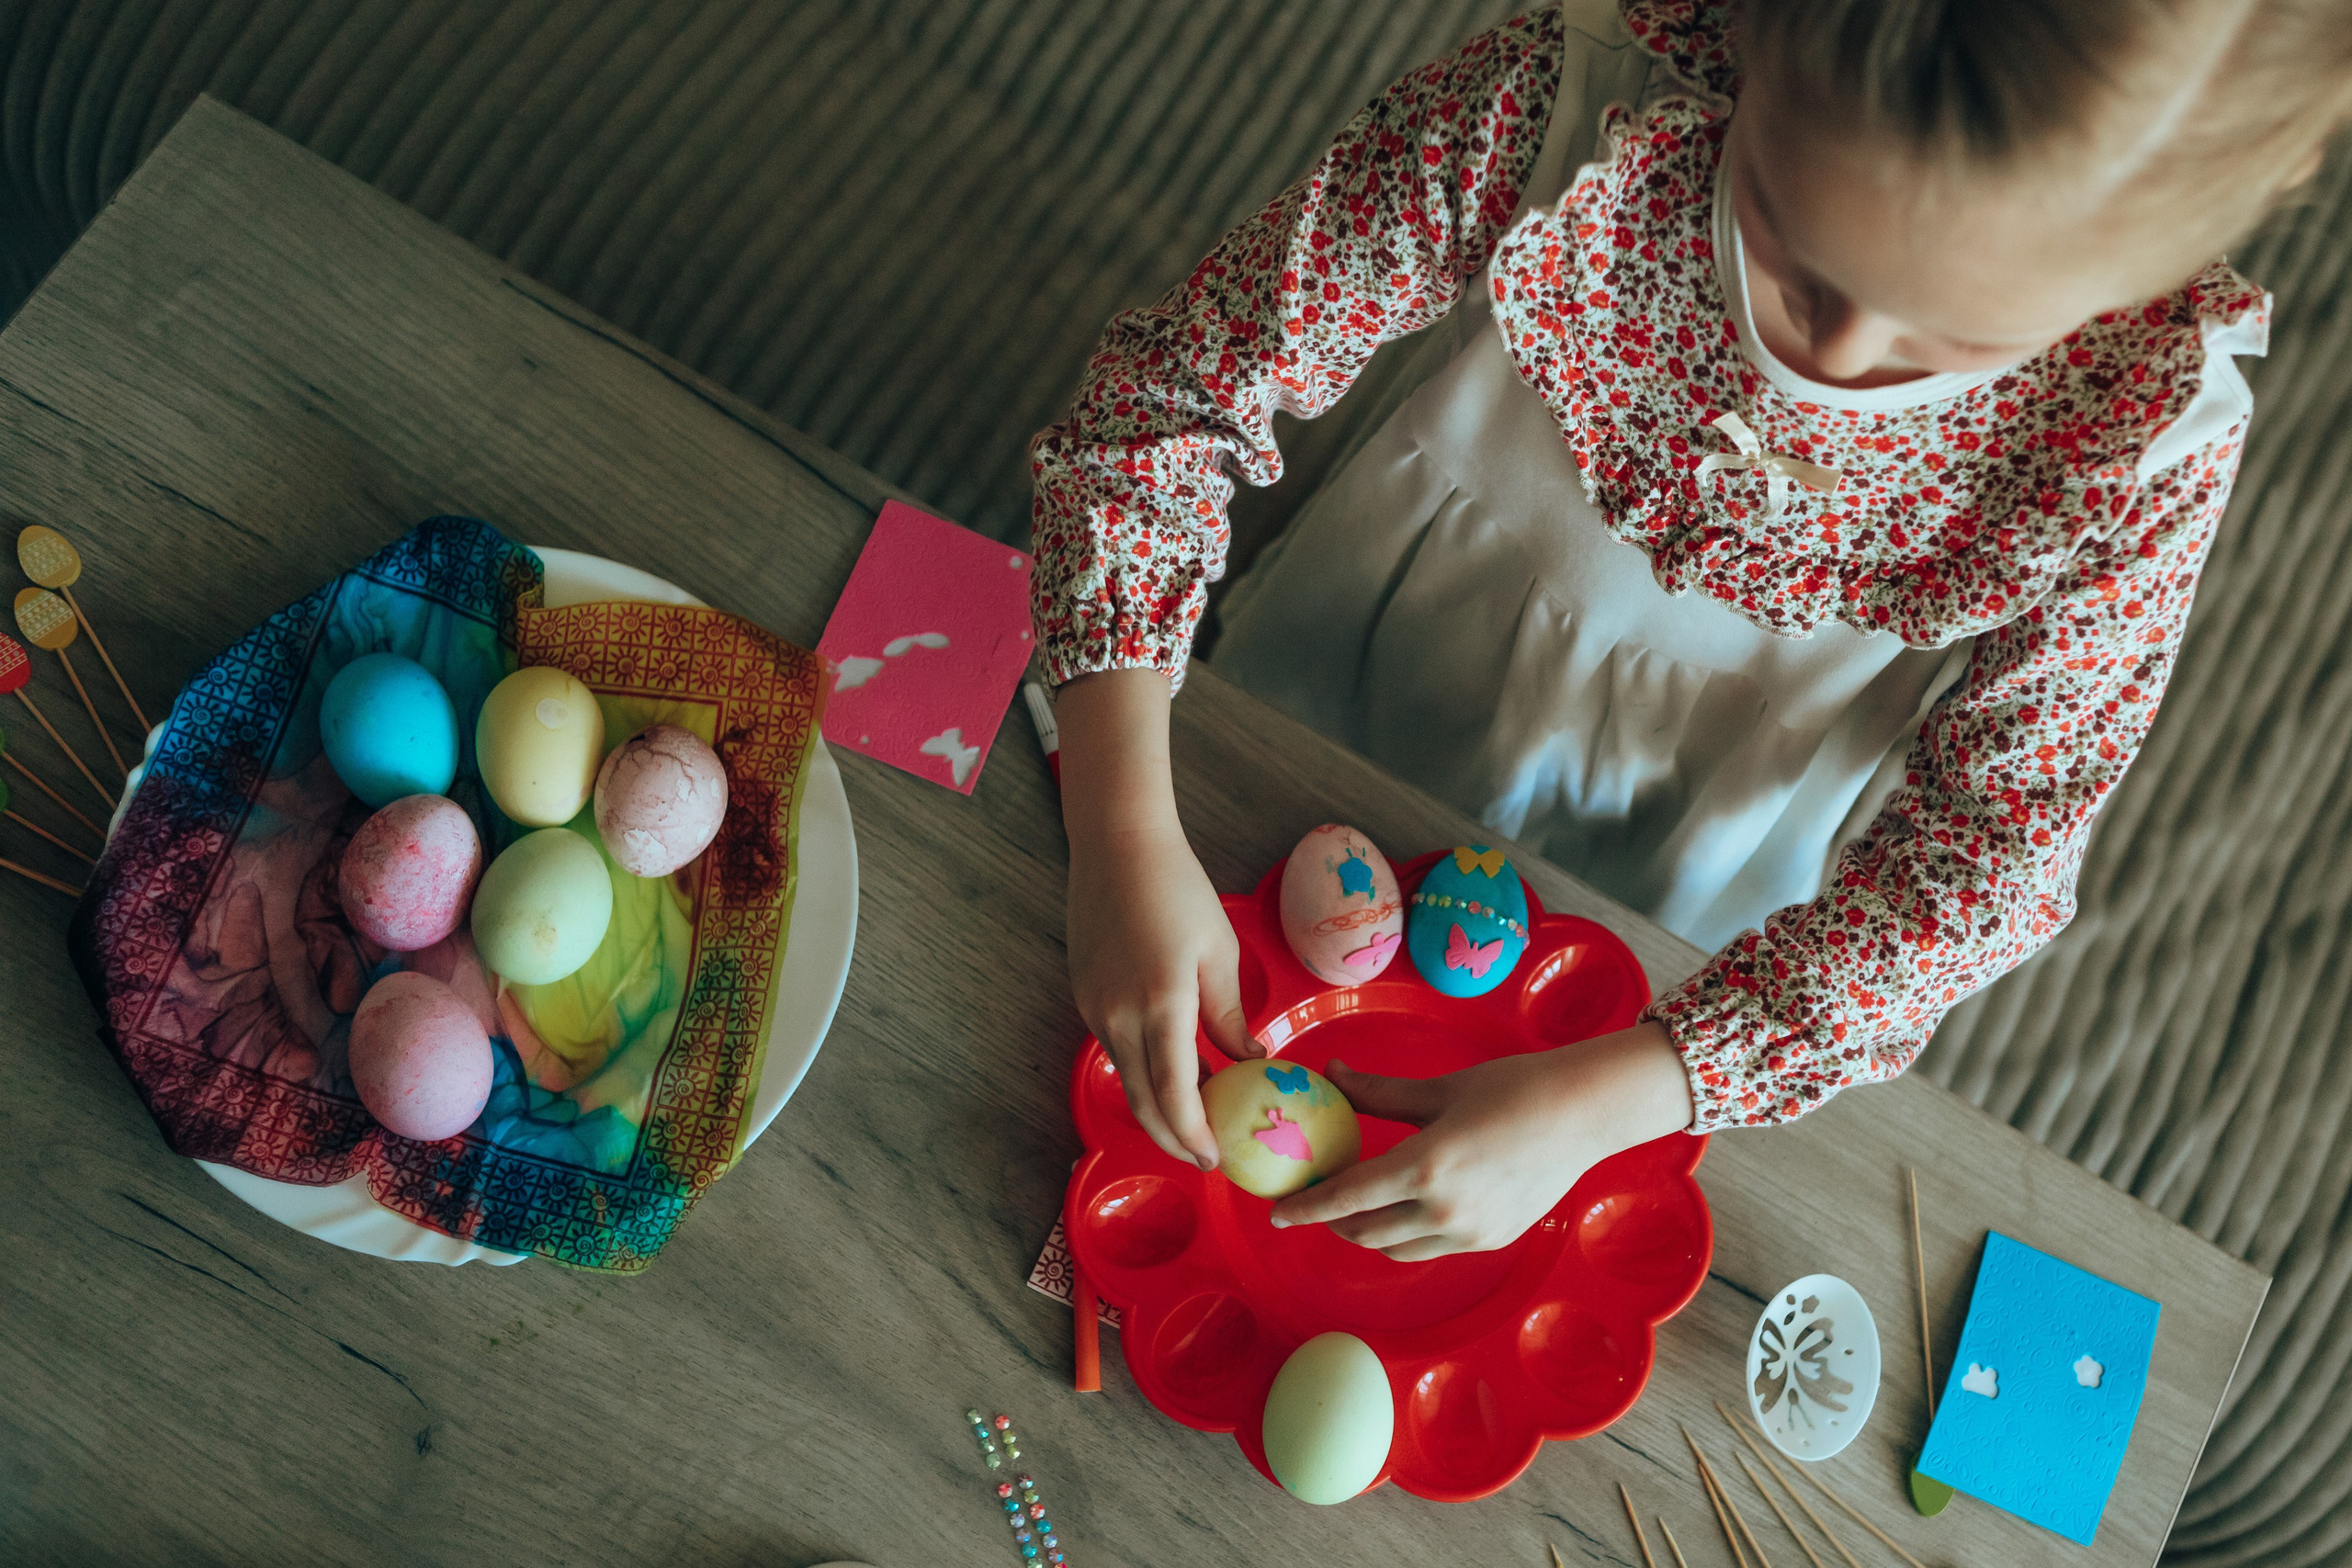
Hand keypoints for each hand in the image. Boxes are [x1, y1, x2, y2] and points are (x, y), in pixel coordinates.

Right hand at [1057, 669, 1258, 1171]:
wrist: (1116, 844)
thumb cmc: (1178, 889)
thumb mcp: (1219, 954)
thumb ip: (1229, 1017)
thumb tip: (1252, 1061)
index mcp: (1160, 1005)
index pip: (1173, 1094)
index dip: (1193, 1135)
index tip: (1215, 1160)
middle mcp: (1118, 1015)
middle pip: (1142, 1101)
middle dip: (1173, 1138)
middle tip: (1205, 1158)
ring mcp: (1094, 1008)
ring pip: (1127, 1078)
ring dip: (1159, 1106)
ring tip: (1197, 1117)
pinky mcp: (1084, 996)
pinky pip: (1115, 1049)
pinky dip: (1143, 1071)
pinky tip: (1171, 1069)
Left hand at [1270, 1023, 1692, 1259]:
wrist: (1583, 1113)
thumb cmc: (1512, 1088)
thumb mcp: (1438, 1089)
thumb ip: (1377, 1093)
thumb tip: (1330, 1075)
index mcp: (1424, 1166)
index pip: (1346, 1198)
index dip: (1305, 1208)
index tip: (1275, 1213)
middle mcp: (1444, 1210)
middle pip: (1365, 1232)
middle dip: (1333, 1221)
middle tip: (1319, 1196)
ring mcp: (1470, 1233)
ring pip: (1396, 1248)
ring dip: (1368, 1232)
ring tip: (1359, 1204)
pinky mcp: (1491, 1241)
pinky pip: (1431, 1248)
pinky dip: (1407, 1234)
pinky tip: (1407, 1208)